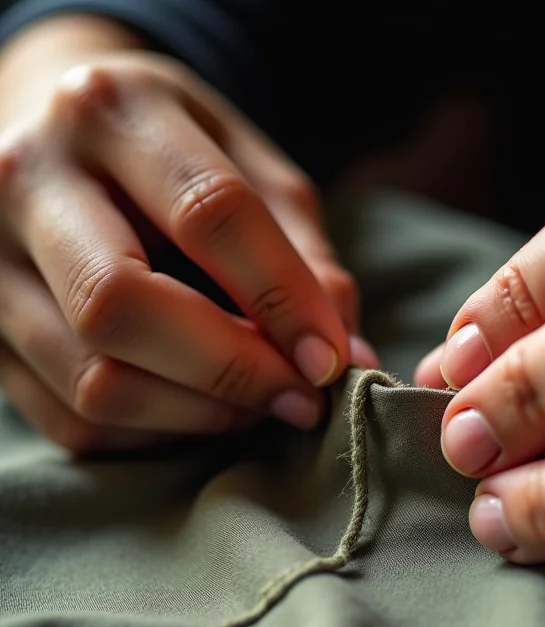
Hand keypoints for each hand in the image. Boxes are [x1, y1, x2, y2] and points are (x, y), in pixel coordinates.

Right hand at [0, 16, 376, 453]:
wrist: (62, 137)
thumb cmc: (177, 156)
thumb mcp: (253, 171)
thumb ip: (305, 256)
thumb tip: (349, 357)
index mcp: (115, 110)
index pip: (210, 213)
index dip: (283, 300)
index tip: (332, 362)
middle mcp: (30, 178)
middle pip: (123, 306)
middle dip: (232, 370)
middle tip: (297, 397)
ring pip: (92, 379)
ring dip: (198, 414)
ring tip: (256, 403)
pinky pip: (72, 419)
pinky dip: (153, 434)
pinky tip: (197, 408)